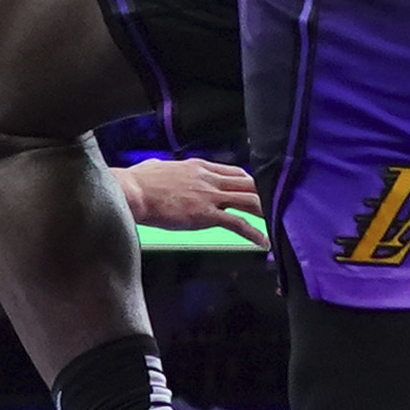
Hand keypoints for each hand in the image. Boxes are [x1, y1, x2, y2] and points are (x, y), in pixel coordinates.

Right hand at [116, 157, 270, 247]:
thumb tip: (156, 168)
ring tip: (277, 224)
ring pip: (249, 200)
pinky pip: (238, 224)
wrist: (133, 193)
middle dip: (264, 195)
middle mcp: (209, 179)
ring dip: (265, 212)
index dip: (249, 182)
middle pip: (248, 183)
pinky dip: (254, 233)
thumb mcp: (156, 167)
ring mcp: (209, 196)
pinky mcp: (206, 215)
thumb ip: (163, 168)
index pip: (234, 172)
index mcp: (199, 167)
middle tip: (275, 207)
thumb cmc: (137, 182)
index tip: (255, 192)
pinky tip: (262, 242)